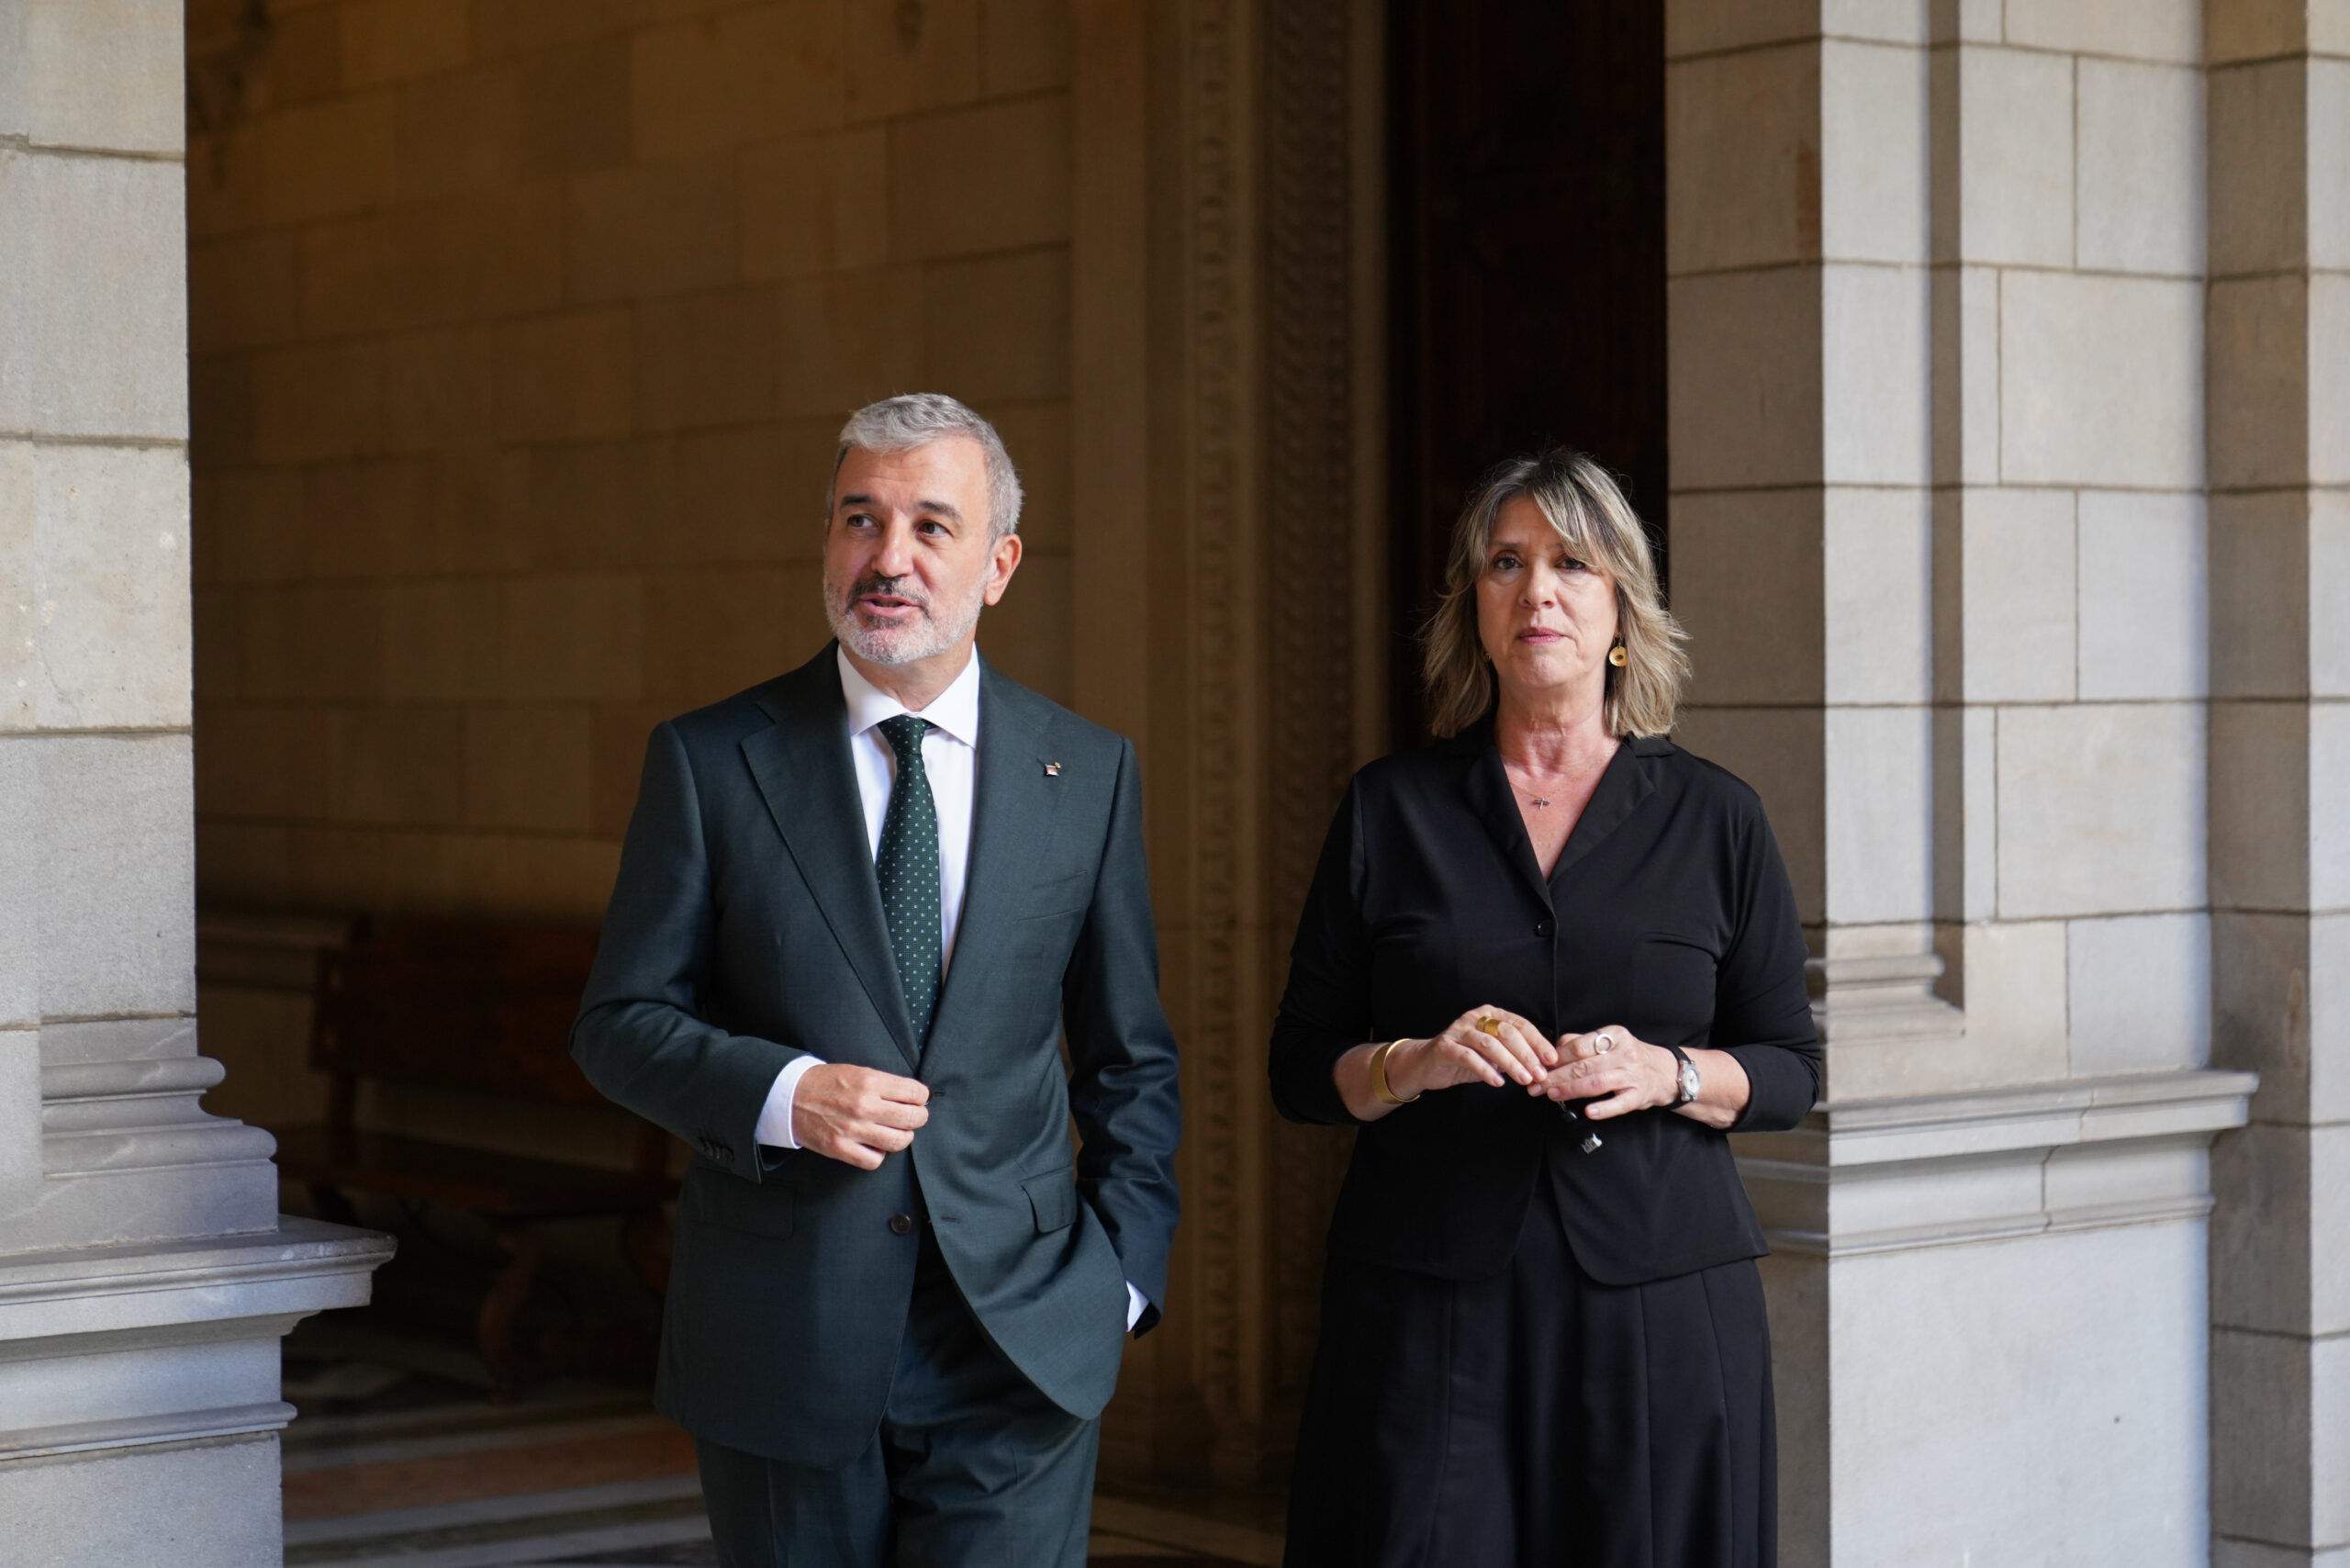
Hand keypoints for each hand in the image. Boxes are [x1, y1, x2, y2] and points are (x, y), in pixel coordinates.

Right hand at [792, 1064, 929, 1169]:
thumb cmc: (826, 1083)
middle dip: (919, 1117)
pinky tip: (875, 1145)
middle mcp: (863, 1106)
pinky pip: (874, 1160)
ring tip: (897, 1132)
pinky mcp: (840, 1148)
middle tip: (915, 1116)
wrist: (791, 1096)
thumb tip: (915, 1096)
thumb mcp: (858, 1071)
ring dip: (903, 1137)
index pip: (914, 1092)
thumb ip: (886, 1084)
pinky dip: (879, 1155)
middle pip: (912, 1118)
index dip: (922, 1096)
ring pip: (898, 1141)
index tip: (919, 1099)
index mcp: (869, 1082)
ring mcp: (852, 1129)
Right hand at [1386, 1005, 1558, 1098]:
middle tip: (1540, 1074)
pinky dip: (1486, 1070)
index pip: (1519, 1024)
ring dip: (1510, 1063)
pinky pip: (1469, 1057)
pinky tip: (1498, 1082)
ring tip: (1524, 1080)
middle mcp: (1475, 1018)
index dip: (1537, 1041)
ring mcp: (1458, 1030)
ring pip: (1490, 1044)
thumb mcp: (1492, 1054)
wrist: (1426, 1064)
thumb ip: (1513, 1054)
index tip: (1551, 1059)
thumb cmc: (1465, 1058)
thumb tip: (1543, 1065)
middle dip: (1527, 1055)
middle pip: (1506, 1032)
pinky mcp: (1445, 1046)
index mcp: (1490, 1014)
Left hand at [1533, 1025, 1678, 1120]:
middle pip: (1584, 1065)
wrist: (1665, 1072)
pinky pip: (1620, 1103)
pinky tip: (1589, 1112)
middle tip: (1537, 1085)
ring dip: (1571, 1090)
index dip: (1556, 1058)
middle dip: (1556, 1077)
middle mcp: (1624, 1053)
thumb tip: (1553, 1050)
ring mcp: (1633, 1075)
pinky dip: (1604, 1108)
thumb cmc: (1629, 1057)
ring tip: (1552, 1095)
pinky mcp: (1639, 1095)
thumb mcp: (1609, 1042)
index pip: (1579, 1046)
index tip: (1539, 1067)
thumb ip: (1580, 1042)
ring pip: (1597, 1083)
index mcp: (1614, 1036)